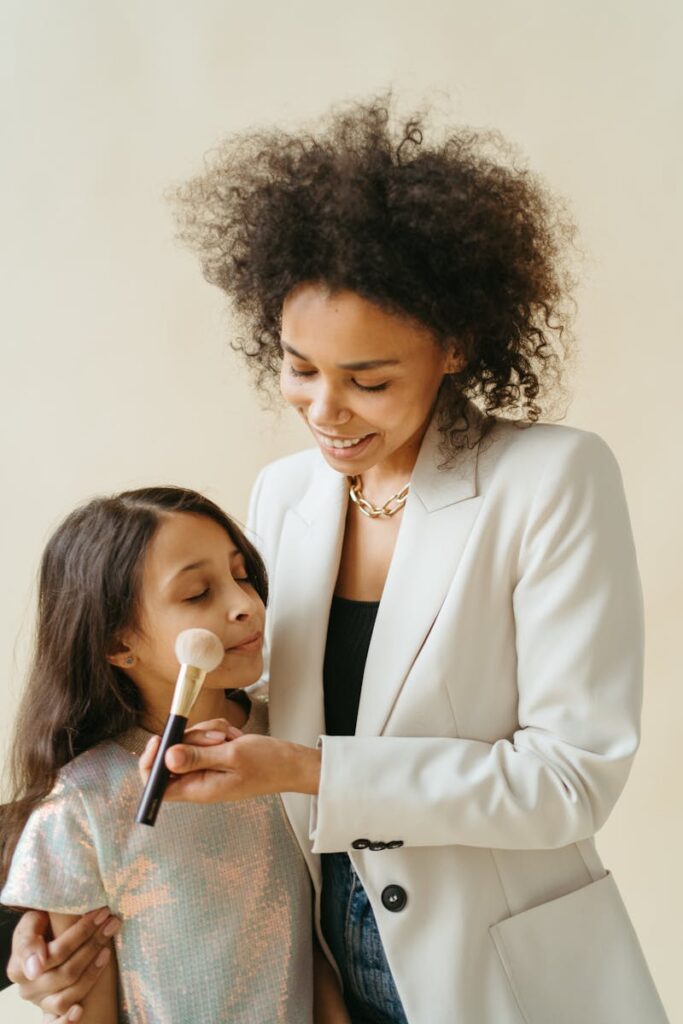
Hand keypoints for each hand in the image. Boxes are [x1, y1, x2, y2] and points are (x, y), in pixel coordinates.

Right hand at [7, 907, 119, 1021]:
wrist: (42, 946)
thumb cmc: (40, 928)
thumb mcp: (34, 920)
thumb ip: (32, 934)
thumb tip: (37, 968)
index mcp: (19, 963)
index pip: (55, 950)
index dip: (80, 933)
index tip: (101, 915)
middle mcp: (27, 986)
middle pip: (67, 971)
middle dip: (93, 943)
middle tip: (112, 922)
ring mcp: (39, 1001)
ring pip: (66, 996)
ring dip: (92, 974)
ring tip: (108, 950)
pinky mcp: (49, 1013)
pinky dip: (66, 1020)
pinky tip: (79, 1010)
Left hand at [138, 719, 320, 801]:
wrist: (291, 763)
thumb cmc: (267, 764)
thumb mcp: (232, 755)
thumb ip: (198, 757)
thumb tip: (167, 758)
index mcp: (198, 789)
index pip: (157, 784)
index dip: (151, 762)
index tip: (160, 739)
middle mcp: (198, 781)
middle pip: (173, 755)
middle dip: (191, 739)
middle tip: (216, 738)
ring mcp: (206, 769)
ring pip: (190, 742)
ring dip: (208, 733)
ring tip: (230, 738)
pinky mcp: (214, 758)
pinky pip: (205, 739)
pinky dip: (218, 732)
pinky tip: (234, 737)